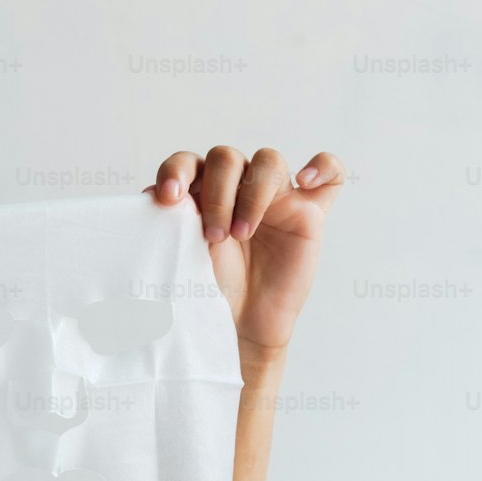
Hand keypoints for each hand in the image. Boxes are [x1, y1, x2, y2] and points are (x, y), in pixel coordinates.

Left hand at [148, 147, 344, 352]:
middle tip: (213, 236)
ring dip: (253, 193)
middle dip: (217, 194)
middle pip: (226, 158)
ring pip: (268, 161)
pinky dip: (322, 167)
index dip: (176, 172)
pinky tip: (304, 181)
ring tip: (243, 232)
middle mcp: (237, 184)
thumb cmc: (209, 285)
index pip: (187, 161)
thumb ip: (171, 222)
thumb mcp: (182, 252)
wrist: (239, 322)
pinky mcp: (309, 211)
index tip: (169, 199)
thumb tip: (151, 198)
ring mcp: (275, 195)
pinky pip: (330, 174)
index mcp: (199, 188)